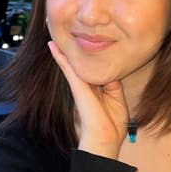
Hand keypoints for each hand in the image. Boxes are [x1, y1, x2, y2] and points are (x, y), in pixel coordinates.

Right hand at [47, 40, 128, 158]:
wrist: (106, 138)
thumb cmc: (113, 124)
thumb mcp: (117, 99)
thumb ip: (113, 83)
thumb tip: (110, 70)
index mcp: (98, 88)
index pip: (94, 67)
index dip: (92, 55)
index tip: (88, 40)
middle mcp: (87, 85)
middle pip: (81, 63)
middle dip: (74, 50)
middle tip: (65, 33)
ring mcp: (81, 86)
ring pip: (71, 63)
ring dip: (63, 50)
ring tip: (54, 35)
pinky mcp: (77, 87)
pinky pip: (67, 68)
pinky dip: (61, 57)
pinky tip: (53, 46)